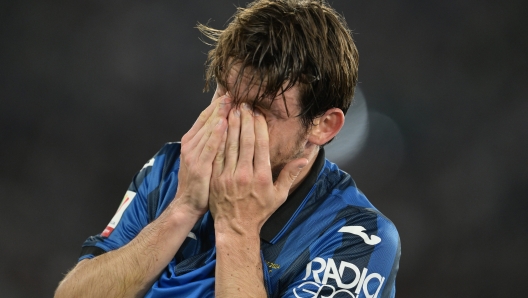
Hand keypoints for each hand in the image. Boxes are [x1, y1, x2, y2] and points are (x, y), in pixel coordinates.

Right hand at [172, 94, 231, 215]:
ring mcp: (193, 154)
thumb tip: (224, 123)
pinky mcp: (199, 165)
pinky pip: (209, 147)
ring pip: (208, 130)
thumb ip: (211, 140)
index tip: (228, 91)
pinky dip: (215, 134)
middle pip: (207, 119)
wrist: (187, 204)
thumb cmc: (199, 182)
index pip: (205, 116)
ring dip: (219, 114)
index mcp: (192, 141)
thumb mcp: (203, 157)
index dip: (217, 103)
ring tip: (230, 101)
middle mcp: (190, 144)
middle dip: (219, 105)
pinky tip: (223, 123)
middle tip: (232, 91)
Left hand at [209, 103, 307, 233]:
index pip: (261, 146)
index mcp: (262, 177)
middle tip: (244, 104)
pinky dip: (219, 139)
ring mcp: (228, 177)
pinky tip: (219, 127)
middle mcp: (245, 175)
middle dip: (245, 121)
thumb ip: (290, 174)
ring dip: (231, 126)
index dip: (259, 127)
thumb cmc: (259, 211)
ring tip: (232, 109)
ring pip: (230, 145)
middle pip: (245, 142)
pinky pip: (217, 155)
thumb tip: (305, 157)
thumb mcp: (280, 195)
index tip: (258, 113)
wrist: (235, 228)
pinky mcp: (215, 179)